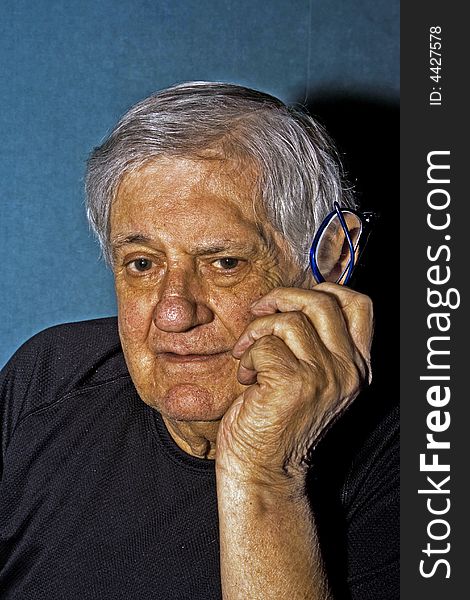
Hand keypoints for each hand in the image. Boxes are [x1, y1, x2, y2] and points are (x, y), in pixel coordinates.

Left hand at [216, 282, 373, 487]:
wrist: (264, 471)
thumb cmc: (279, 421)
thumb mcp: (313, 380)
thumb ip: (315, 343)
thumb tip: (292, 299)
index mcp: (357, 366)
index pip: (359, 305)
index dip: (323, 289)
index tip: (290, 301)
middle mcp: (348, 370)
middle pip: (322, 301)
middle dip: (281, 298)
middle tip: (258, 313)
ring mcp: (325, 377)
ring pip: (287, 321)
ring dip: (256, 333)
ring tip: (247, 357)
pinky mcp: (295, 384)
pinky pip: (265, 344)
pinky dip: (247, 355)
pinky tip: (247, 377)